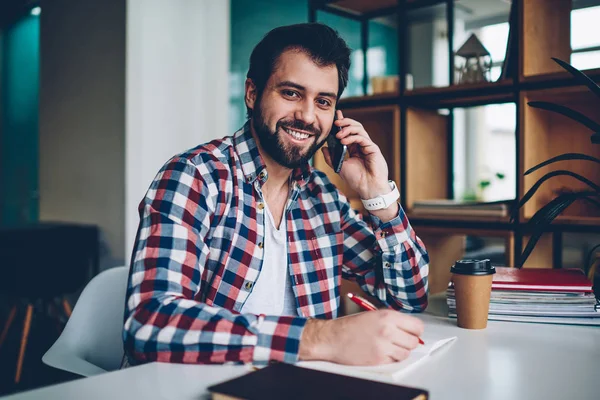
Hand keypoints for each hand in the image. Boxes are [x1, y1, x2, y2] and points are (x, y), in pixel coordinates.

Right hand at [298, 310, 423, 364]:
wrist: (333, 338)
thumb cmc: (351, 326)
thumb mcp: (374, 315)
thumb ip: (394, 321)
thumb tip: (411, 330)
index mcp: (388, 316)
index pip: (417, 326)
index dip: (415, 331)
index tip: (412, 332)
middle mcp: (388, 330)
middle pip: (414, 341)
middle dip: (408, 342)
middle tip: (399, 341)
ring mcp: (384, 346)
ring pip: (406, 353)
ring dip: (400, 352)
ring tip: (388, 347)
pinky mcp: (379, 359)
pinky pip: (394, 361)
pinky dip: (390, 358)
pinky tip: (380, 352)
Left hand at [321, 110, 391, 200]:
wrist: (368, 188)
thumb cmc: (356, 180)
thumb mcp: (339, 167)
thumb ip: (331, 158)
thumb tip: (323, 148)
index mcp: (354, 148)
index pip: (348, 132)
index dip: (342, 124)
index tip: (335, 117)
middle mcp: (361, 145)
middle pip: (355, 127)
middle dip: (345, 122)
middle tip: (336, 122)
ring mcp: (368, 146)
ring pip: (359, 129)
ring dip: (347, 129)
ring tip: (338, 134)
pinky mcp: (373, 148)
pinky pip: (362, 138)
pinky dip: (352, 137)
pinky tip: (344, 141)